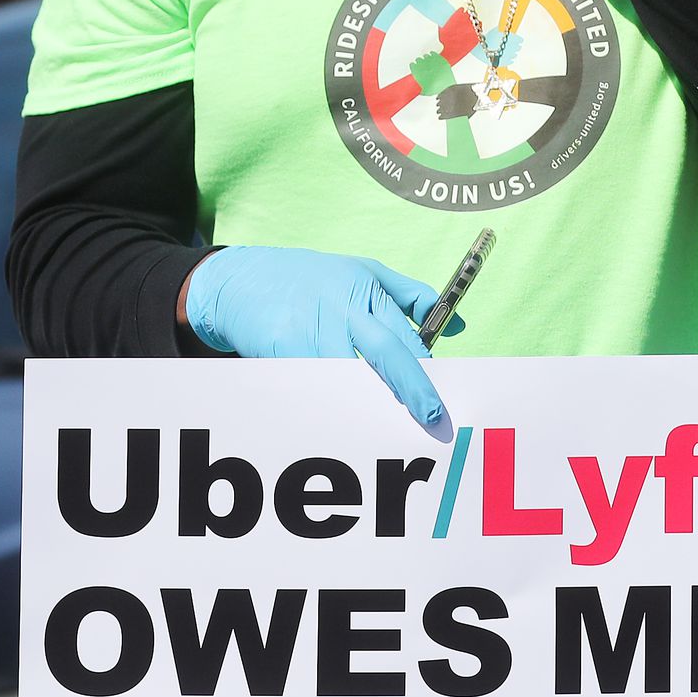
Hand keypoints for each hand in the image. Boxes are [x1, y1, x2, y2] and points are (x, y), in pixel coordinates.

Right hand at [182, 247, 463, 431]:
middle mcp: (340, 307)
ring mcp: (309, 327)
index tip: (440, 401)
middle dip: (411, 387)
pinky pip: (310, 384)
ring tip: (379, 426)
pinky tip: (334, 417)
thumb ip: (410, 295)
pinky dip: (324, 402)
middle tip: (432, 418)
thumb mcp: (364, 270)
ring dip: (364, 403)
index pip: (404, 334)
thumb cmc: (312, 278)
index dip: (424, 371)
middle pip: (385, 352)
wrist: (241, 279)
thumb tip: (455, 324)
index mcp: (365, 290)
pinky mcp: (280, 346)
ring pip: (346, 376)